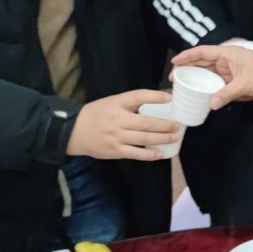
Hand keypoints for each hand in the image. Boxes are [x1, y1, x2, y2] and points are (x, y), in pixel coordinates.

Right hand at [65, 90, 180, 160]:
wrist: (73, 131)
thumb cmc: (96, 114)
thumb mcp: (111, 102)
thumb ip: (130, 103)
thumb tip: (158, 101)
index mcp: (117, 104)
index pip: (138, 97)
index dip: (155, 96)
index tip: (170, 98)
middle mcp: (118, 119)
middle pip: (146, 122)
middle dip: (165, 124)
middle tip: (178, 125)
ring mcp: (117, 137)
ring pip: (144, 138)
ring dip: (162, 138)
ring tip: (175, 137)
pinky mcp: (115, 151)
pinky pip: (135, 154)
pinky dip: (149, 155)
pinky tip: (161, 154)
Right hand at [169, 47, 252, 109]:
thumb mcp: (245, 84)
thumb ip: (227, 93)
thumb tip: (210, 104)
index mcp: (227, 54)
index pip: (203, 52)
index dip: (187, 56)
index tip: (174, 62)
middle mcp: (225, 60)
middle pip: (202, 62)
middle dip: (187, 68)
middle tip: (173, 78)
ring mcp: (228, 69)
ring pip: (207, 72)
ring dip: (195, 78)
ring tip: (181, 86)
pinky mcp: (232, 79)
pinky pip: (216, 82)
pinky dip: (206, 86)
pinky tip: (198, 93)